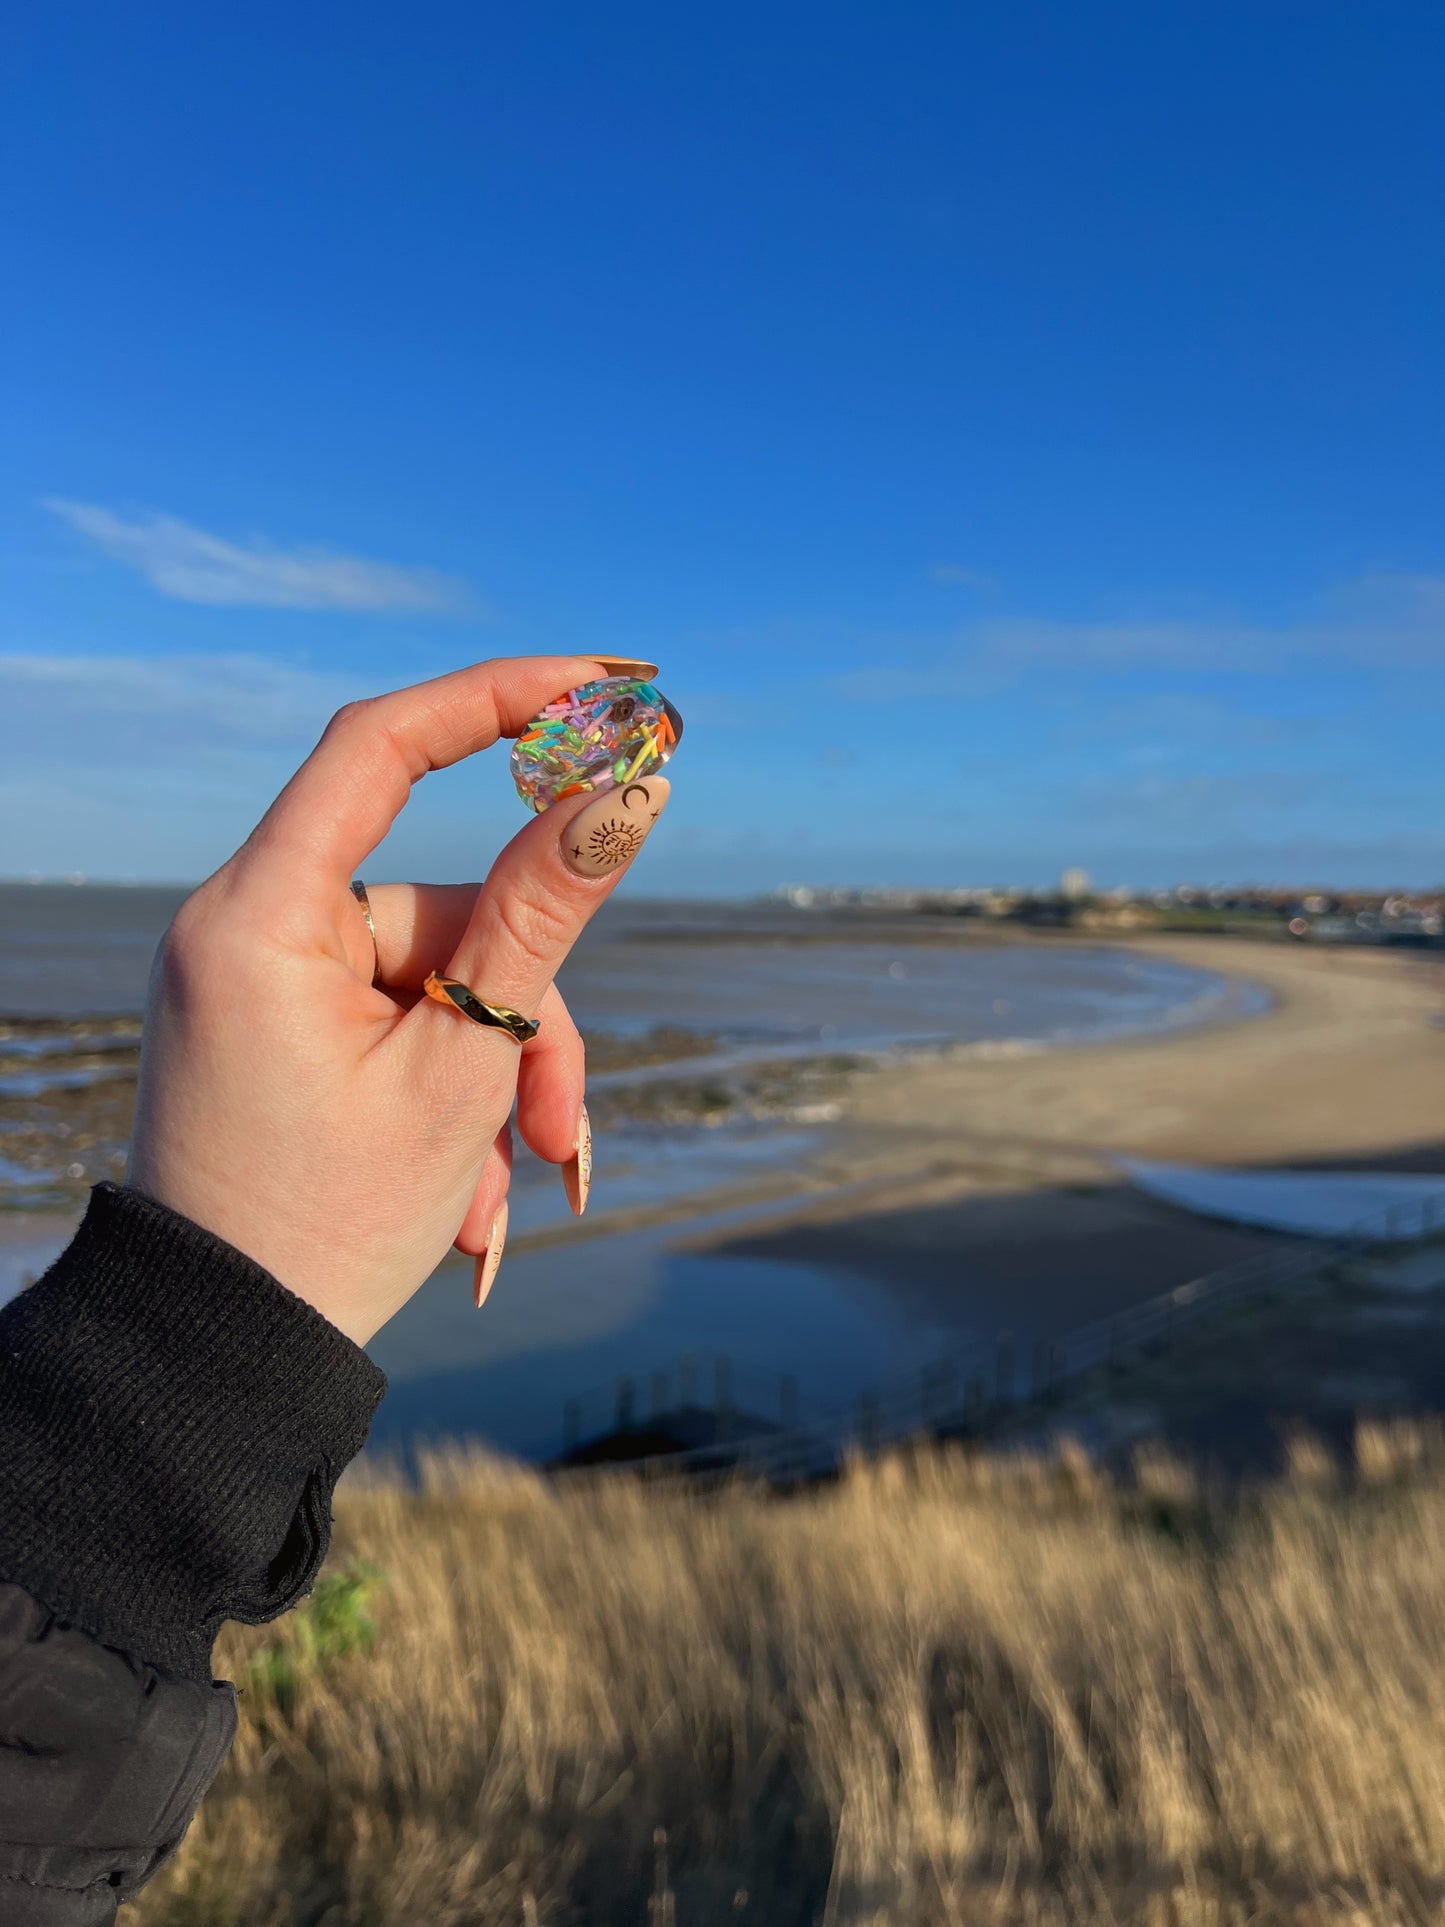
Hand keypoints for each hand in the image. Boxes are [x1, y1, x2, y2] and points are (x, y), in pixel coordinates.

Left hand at [125, 656, 670, 1346]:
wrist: (223, 1354)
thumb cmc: (324, 1224)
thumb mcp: (460, 1068)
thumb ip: (541, 919)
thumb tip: (624, 792)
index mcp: (260, 917)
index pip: (381, 745)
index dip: (500, 697)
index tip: (609, 685)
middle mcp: (250, 927)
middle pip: (445, 911)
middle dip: (523, 1020)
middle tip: (561, 1133)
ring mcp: (265, 979)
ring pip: (441, 979)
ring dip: (495, 1080)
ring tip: (504, 1193)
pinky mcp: (286, 1024)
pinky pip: (404, 1020)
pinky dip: (451, 1094)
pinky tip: (462, 1194)